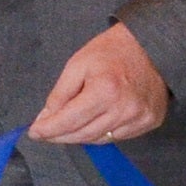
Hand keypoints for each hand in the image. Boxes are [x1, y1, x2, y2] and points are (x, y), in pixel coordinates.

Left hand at [30, 22, 170, 146]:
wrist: (151, 46)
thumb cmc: (111, 52)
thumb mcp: (77, 64)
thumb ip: (60, 94)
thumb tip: (46, 118)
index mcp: (105, 91)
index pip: (69, 121)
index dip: (49, 130)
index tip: (34, 132)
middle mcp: (124, 109)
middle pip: (83, 134)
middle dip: (60, 136)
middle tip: (45, 132)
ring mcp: (140, 118)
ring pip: (99, 139)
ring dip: (79, 136)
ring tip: (66, 128)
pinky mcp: (150, 122)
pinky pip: (118, 137)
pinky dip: (100, 133)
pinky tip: (91, 123)